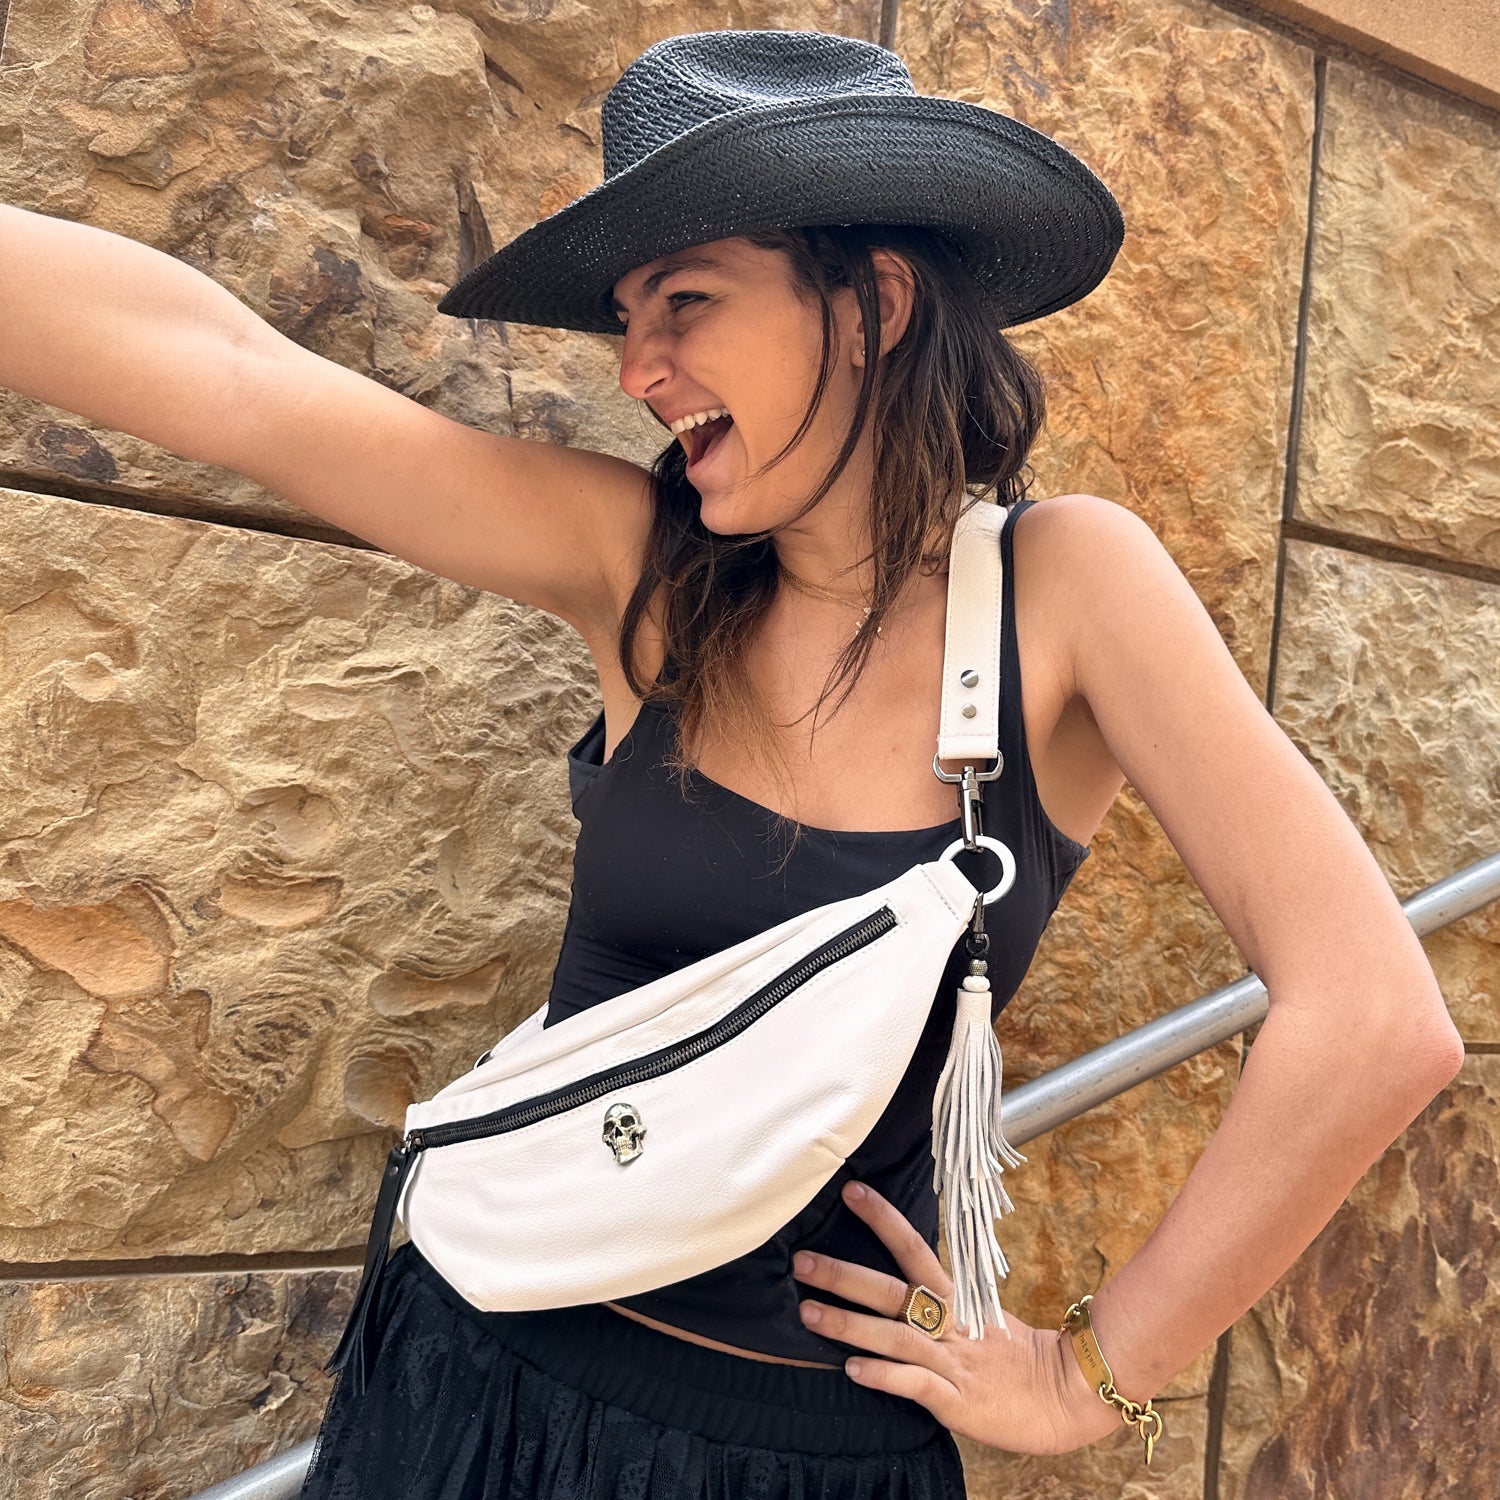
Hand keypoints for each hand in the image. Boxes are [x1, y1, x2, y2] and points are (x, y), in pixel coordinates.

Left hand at [793, 1181, 1116, 1454]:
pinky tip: (853, 1371)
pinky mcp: (957, 1401)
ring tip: (810, 1313)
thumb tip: (901, 1285)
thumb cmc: (1020, 1357)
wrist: (1068, 1395)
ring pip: (895, 1336)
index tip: (852, 1192)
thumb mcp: (982, 1318)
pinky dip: (885, 1377)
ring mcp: (952, 1362)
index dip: (883, 1220)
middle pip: (892, 1292)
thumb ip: (943, 1303)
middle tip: (801, 1261)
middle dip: (844, 1276)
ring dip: (850, 1325)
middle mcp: (950, 1325)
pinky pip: (915, 1385)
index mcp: (958, 1300)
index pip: (915, 1249)